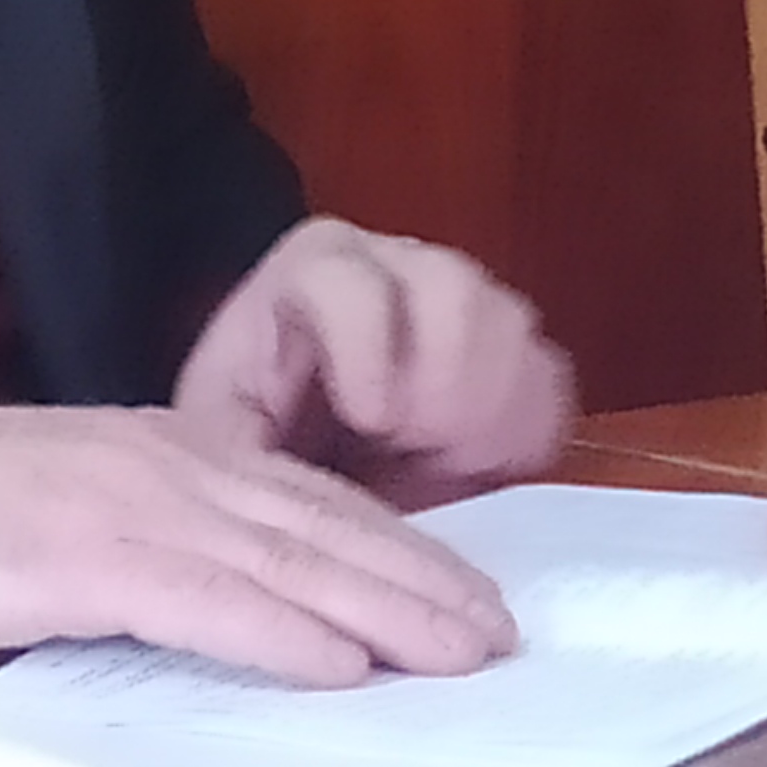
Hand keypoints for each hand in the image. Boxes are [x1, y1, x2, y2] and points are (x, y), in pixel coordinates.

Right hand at [0, 399, 518, 685]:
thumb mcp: (74, 512)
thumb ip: (153, 544)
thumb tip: (229, 600)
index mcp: (172, 454)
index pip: (314, 501)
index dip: (400, 549)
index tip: (471, 592)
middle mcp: (172, 468)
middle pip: (327, 527)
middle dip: (424, 582)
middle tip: (504, 634)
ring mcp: (132, 507)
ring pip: (290, 561)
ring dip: (385, 610)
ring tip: (460, 652)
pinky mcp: (83, 558)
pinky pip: (204, 600)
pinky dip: (281, 634)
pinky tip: (340, 665)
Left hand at [172, 216, 576, 508]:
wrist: (302, 432)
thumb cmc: (253, 428)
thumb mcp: (218, 438)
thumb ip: (234, 451)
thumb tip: (256, 502)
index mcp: (317, 267)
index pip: (351, 281)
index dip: (367, 349)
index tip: (367, 421)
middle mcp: (401, 263)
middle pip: (452, 291)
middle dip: (436, 387)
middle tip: (407, 448)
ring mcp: (470, 297)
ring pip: (510, 329)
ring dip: (483, 414)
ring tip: (435, 462)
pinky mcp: (516, 348)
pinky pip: (548, 380)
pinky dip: (521, 435)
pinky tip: (474, 467)